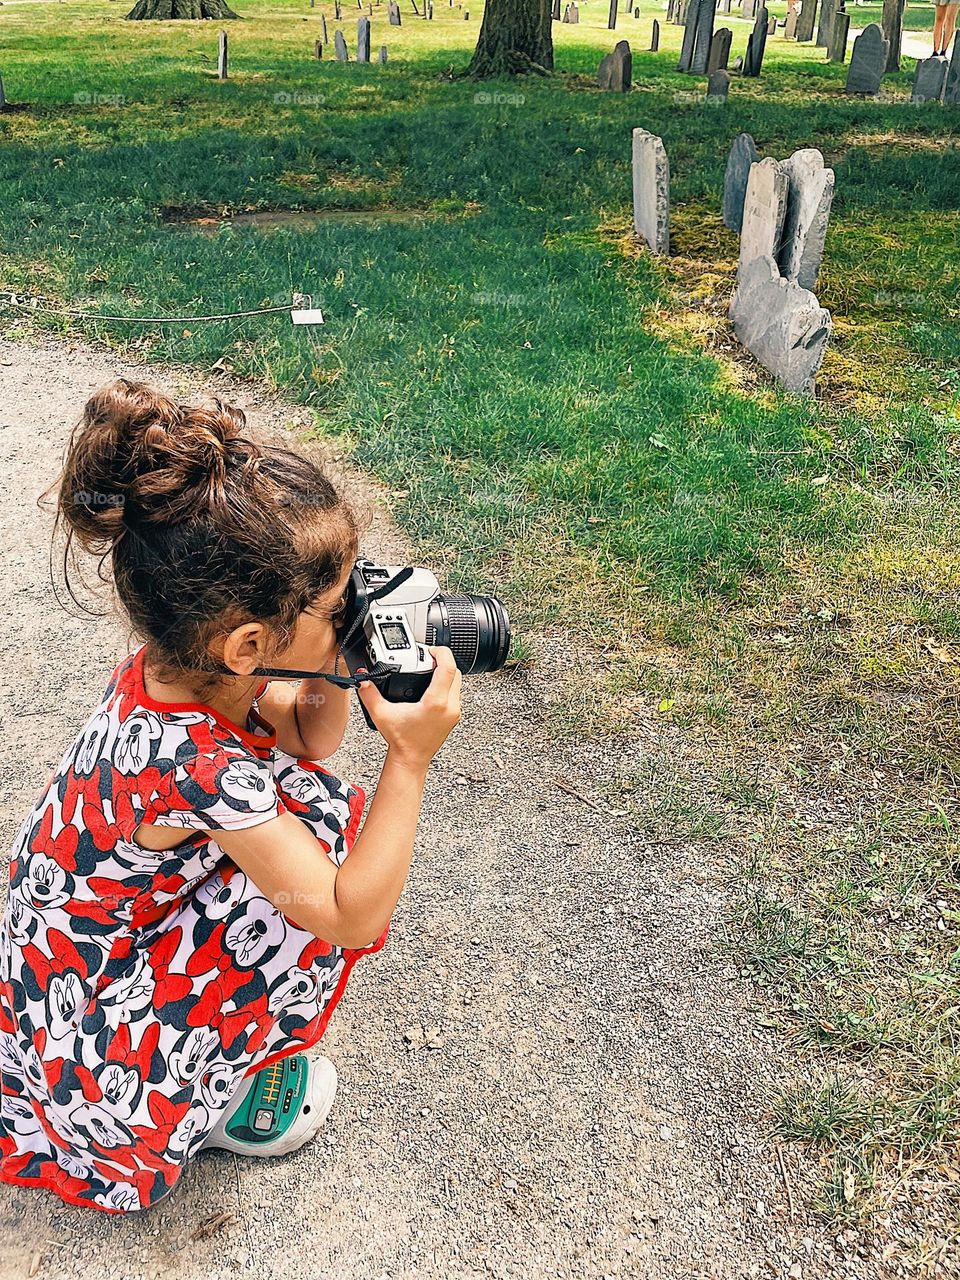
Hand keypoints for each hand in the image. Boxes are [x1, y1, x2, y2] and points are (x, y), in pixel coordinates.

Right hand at [357, 646, 461, 768]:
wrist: (411, 759)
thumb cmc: (401, 741)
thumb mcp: (381, 714)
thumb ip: (369, 694)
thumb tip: (362, 679)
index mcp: (435, 703)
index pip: (448, 668)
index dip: (442, 653)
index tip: (431, 650)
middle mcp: (449, 706)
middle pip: (456, 672)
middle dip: (444, 660)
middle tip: (429, 658)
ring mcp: (454, 712)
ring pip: (458, 682)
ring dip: (447, 672)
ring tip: (431, 669)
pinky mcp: (454, 715)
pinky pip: (456, 692)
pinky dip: (447, 684)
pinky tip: (434, 685)